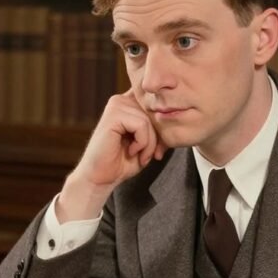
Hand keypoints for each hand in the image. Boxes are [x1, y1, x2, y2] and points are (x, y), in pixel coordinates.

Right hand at [56, 91, 166, 221]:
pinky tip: (131, 151)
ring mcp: (116, 105)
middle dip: (157, 138)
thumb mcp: (148, 142)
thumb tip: (177, 114)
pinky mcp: (113, 115)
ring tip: (139, 154)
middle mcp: (121, 100)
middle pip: (155, 113)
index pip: (157, 103)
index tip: (159, 148)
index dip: (162, 126)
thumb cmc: (123, 161)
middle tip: (149, 155)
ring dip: (149, 143)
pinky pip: (141, 125)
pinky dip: (142, 143)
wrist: (101, 178)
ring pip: (149, 120)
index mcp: (129, 103)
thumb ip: (158, 127)